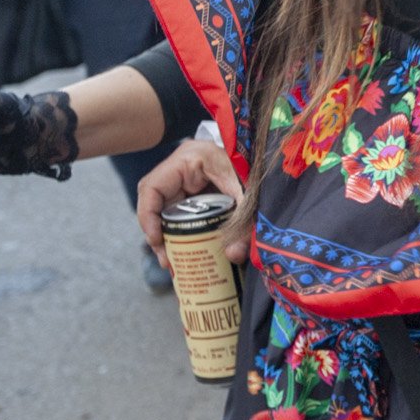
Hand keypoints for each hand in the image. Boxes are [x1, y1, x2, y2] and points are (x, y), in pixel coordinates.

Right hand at [138, 137, 246, 262]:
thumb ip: (244, 222)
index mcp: (189, 158)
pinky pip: (182, 213)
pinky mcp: (196, 190)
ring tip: (174, 262)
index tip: (157, 241)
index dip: (147, 216)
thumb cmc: (258, 167)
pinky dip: (183, 232)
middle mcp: (182, 168)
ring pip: (167, 210)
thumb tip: (233, 255)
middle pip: (155, 203)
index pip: (152, 187)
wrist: (272, 157)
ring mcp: (187, 180)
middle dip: (157, 233)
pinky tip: (187, 252)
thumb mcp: (251, 193)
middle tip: (166, 260)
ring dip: (168, 236)